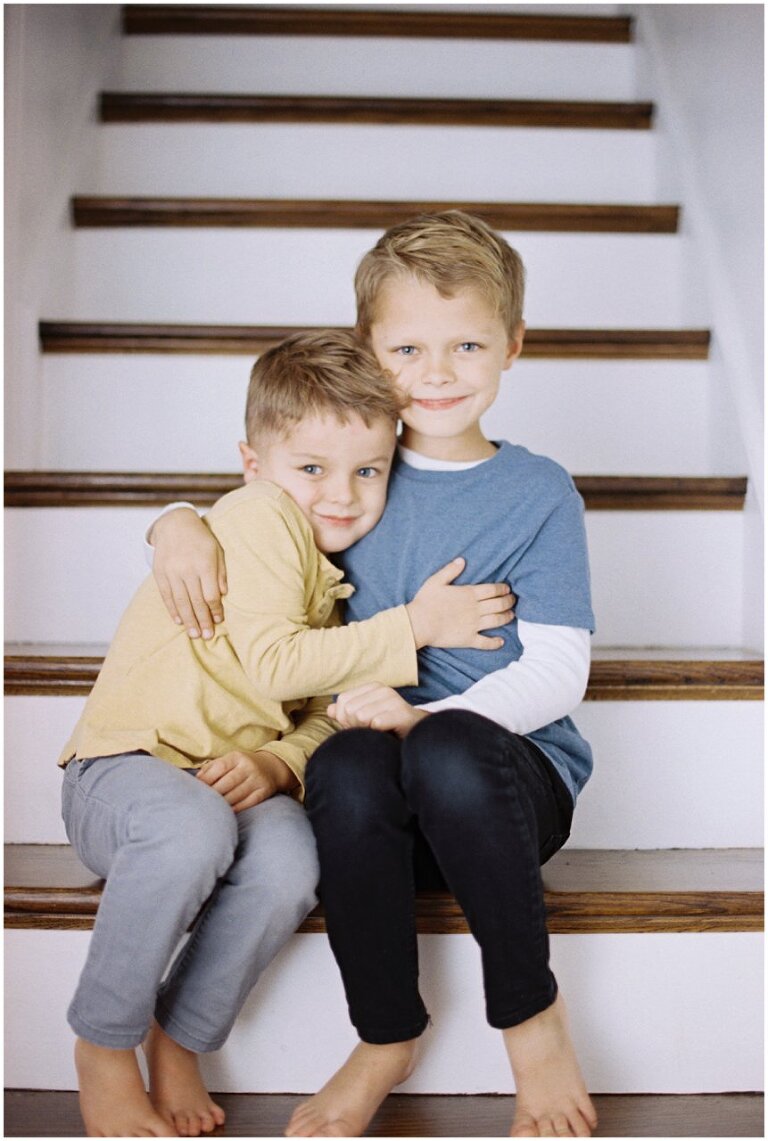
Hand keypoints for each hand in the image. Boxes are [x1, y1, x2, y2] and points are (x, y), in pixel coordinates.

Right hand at [150, 507, 227, 638]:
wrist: (174, 523)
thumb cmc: (201, 539)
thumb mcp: (217, 550)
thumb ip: (221, 572)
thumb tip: (223, 594)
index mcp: (204, 563)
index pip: (210, 594)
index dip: (215, 610)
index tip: (219, 620)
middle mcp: (186, 569)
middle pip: (196, 601)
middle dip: (203, 620)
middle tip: (207, 636)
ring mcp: (171, 571)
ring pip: (180, 601)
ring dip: (188, 620)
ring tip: (194, 634)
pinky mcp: (159, 573)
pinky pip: (166, 595)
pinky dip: (172, 610)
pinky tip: (179, 621)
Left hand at [196, 749, 297, 811]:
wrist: (272, 767)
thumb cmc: (242, 766)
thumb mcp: (229, 760)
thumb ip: (212, 767)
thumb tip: (197, 779)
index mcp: (237, 757)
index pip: (220, 767)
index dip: (207, 779)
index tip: (197, 789)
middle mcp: (249, 767)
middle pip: (228, 783)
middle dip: (214, 793)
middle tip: (203, 802)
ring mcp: (258, 780)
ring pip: (237, 795)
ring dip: (223, 803)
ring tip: (212, 809)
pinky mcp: (264, 791)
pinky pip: (248, 803)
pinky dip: (236, 809)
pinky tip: (227, 812)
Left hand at [328, 684, 428, 737]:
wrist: (417, 735)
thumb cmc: (389, 727)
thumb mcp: (365, 719)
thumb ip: (346, 713)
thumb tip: (330, 710)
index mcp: (372, 687)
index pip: (342, 701)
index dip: (345, 719)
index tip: (360, 726)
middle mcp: (383, 689)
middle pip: (350, 709)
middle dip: (355, 726)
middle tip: (370, 730)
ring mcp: (393, 700)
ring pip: (361, 716)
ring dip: (367, 730)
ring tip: (379, 732)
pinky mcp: (401, 712)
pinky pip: (376, 723)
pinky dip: (377, 733)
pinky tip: (387, 734)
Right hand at [406, 557, 514, 650]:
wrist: (419, 623)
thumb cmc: (425, 601)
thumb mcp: (436, 581)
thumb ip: (450, 570)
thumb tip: (462, 560)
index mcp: (469, 594)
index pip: (493, 590)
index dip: (503, 589)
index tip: (507, 589)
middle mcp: (475, 609)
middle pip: (499, 604)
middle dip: (509, 601)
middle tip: (512, 600)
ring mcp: (473, 625)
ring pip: (497, 621)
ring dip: (507, 617)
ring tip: (511, 615)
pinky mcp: (468, 639)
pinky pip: (486, 642)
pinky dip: (495, 643)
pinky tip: (501, 641)